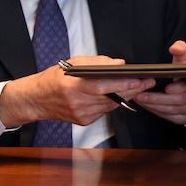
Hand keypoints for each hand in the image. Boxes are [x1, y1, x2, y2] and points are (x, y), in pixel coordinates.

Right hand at [0, 55, 154, 127]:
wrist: (36, 99)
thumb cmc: (55, 78)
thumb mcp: (74, 63)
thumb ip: (97, 63)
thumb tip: (119, 64)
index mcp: (74, 86)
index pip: (104, 86)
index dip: (123, 84)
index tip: (138, 80)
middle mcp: (78, 103)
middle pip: (112, 97)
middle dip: (132, 90)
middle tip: (148, 82)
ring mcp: (82, 115)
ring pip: (111, 105)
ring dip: (126, 96)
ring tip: (139, 86)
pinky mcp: (84, 121)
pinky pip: (104, 111)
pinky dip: (112, 102)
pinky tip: (119, 94)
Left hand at [134, 40, 185, 124]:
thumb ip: (181, 53)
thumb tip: (176, 47)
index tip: (180, 83)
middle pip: (180, 98)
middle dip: (159, 97)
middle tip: (142, 93)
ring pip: (171, 108)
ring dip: (153, 104)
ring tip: (138, 97)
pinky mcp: (182, 118)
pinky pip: (167, 116)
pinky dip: (154, 110)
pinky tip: (144, 104)